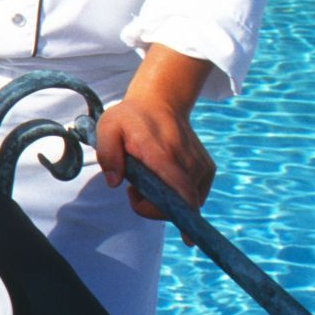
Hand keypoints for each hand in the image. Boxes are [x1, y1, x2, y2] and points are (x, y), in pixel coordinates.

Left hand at [96, 47, 217, 237]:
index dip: (163, 212)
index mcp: (163, 154)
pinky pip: (195, 195)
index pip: (178, 194)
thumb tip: (114, 182)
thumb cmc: (131, 117)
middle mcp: (188, 162)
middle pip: (181, 204)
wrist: (161, 102)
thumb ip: (107, 154)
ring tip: (146, 179)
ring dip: (166, 200)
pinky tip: (161, 179)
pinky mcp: (207, 169)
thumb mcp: (108, 128)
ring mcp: (201, 166)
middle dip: (155, 207)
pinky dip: (179, 196)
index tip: (142, 203)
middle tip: (134, 189)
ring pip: (188, 201)